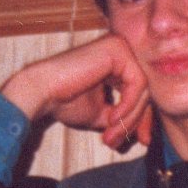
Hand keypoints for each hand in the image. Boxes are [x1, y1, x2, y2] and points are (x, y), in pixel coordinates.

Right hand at [0, 33, 153, 150]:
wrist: (42, 92)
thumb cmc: (65, 102)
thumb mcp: (103, 114)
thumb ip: (124, 118)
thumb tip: (145, 136)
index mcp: (117, 63)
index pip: (139, 92)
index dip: (141, 118)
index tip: (142, 141)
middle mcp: (120, 50)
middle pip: (144, 90)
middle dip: (137, 120)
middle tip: (122, 141)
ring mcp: (120, 46)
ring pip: (143, 89)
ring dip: (129, 118)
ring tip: (111, 134)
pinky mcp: (118, 49)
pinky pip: (137, 83)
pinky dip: (128, 105)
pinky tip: (112, 118)